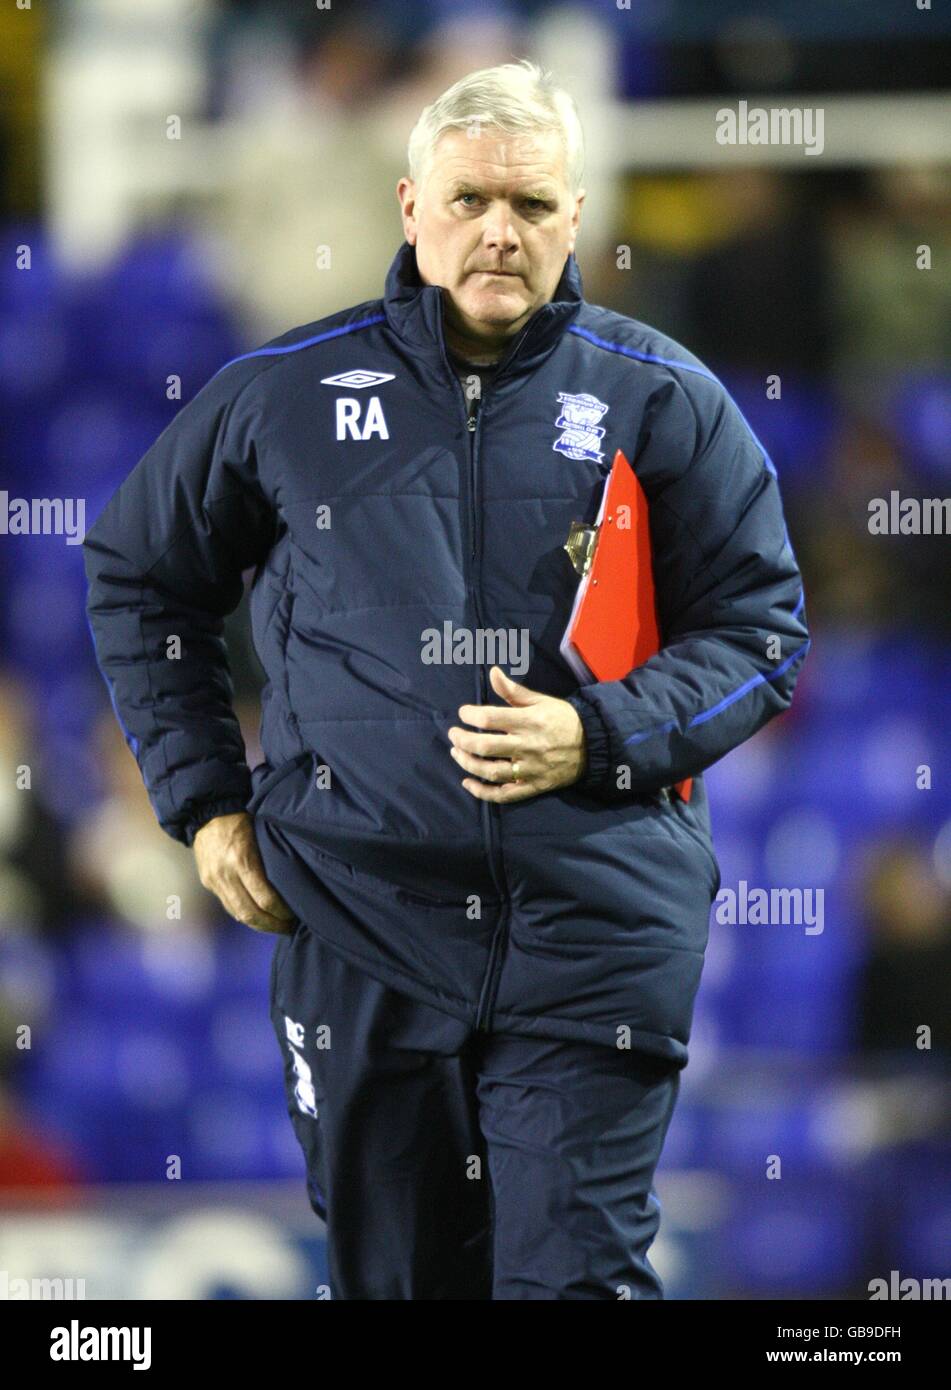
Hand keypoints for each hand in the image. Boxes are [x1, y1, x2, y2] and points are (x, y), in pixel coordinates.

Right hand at [194, 811, 296, 933]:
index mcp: (241, 859)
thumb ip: (270, 861)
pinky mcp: (208, 883)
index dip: (281, 912)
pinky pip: (229, 906)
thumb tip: (292, 887)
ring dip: (258, 925)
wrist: (208, 813)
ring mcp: (214, 880)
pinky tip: (259, 917)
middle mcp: (225, 874)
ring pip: (237, 914)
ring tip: (276, 926)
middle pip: (250, 913)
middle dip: (271, 925)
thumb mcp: (261, 835)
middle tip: (288, 928)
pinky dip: (244, 915)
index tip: (294, 915)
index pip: (265, 898)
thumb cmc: (243, 821)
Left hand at [448, 666, 587, 802]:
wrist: (592, 745)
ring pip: (492, 772)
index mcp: (530, 721)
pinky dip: (483, 792)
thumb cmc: (562, 719)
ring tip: (457, 753)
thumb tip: (492, 672)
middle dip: (463, 740)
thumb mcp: (541, 700)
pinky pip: (505, 794)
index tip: (463, 713)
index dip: (471, 715)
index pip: (492, 718)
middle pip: (486, 746)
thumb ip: (514, 691)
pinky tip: (468, 783)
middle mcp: (528, 745)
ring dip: (468, 764)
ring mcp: (530, 769)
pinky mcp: (533, 786)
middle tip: (453, 734)